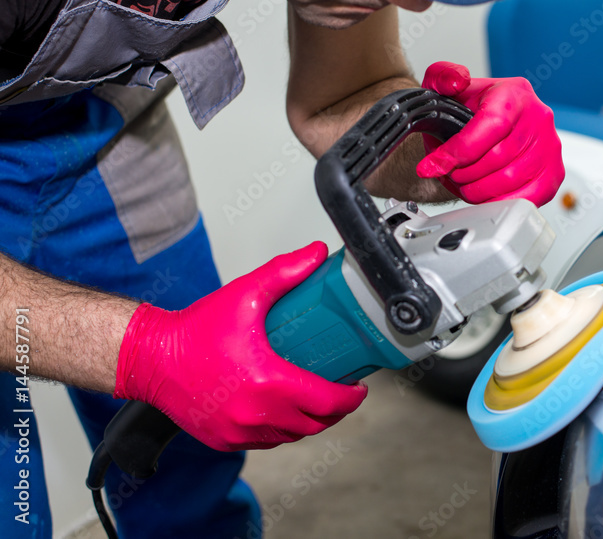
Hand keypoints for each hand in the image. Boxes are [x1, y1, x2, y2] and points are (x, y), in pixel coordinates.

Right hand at [114, 241, 366, 450]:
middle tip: (341, 392)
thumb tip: (317, 254)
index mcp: (268, 382)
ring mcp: (239, 432)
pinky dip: (281, 430)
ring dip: (309, 421)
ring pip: (291, 437)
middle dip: (335, 411)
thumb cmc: (195, 330)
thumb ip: (284, 272)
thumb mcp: (244, 295)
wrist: (150, 357)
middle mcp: (256, 414)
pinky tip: (284, 411)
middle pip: (315, 424)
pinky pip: (266, 442)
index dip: (350, 398)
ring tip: (316, 400)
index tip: (358, 388)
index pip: (327, 402)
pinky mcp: (224, 440)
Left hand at [417, 61, 564, 205]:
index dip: (459, 150)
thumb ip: (442, 76)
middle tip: (449, 174)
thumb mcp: (447, 84)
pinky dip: (498, 201)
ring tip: (463, 184)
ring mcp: (550, 147)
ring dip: (477, 190)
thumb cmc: (471, 108)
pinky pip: (526, 198)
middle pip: (498, 157)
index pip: (492, 124)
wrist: (491, 124)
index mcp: (515, 93)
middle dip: (464, 173)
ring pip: (510, 180)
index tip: (434, 165)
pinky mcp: (554, 174)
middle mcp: (539, 117)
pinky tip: (483, 195)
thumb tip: (454, 83)